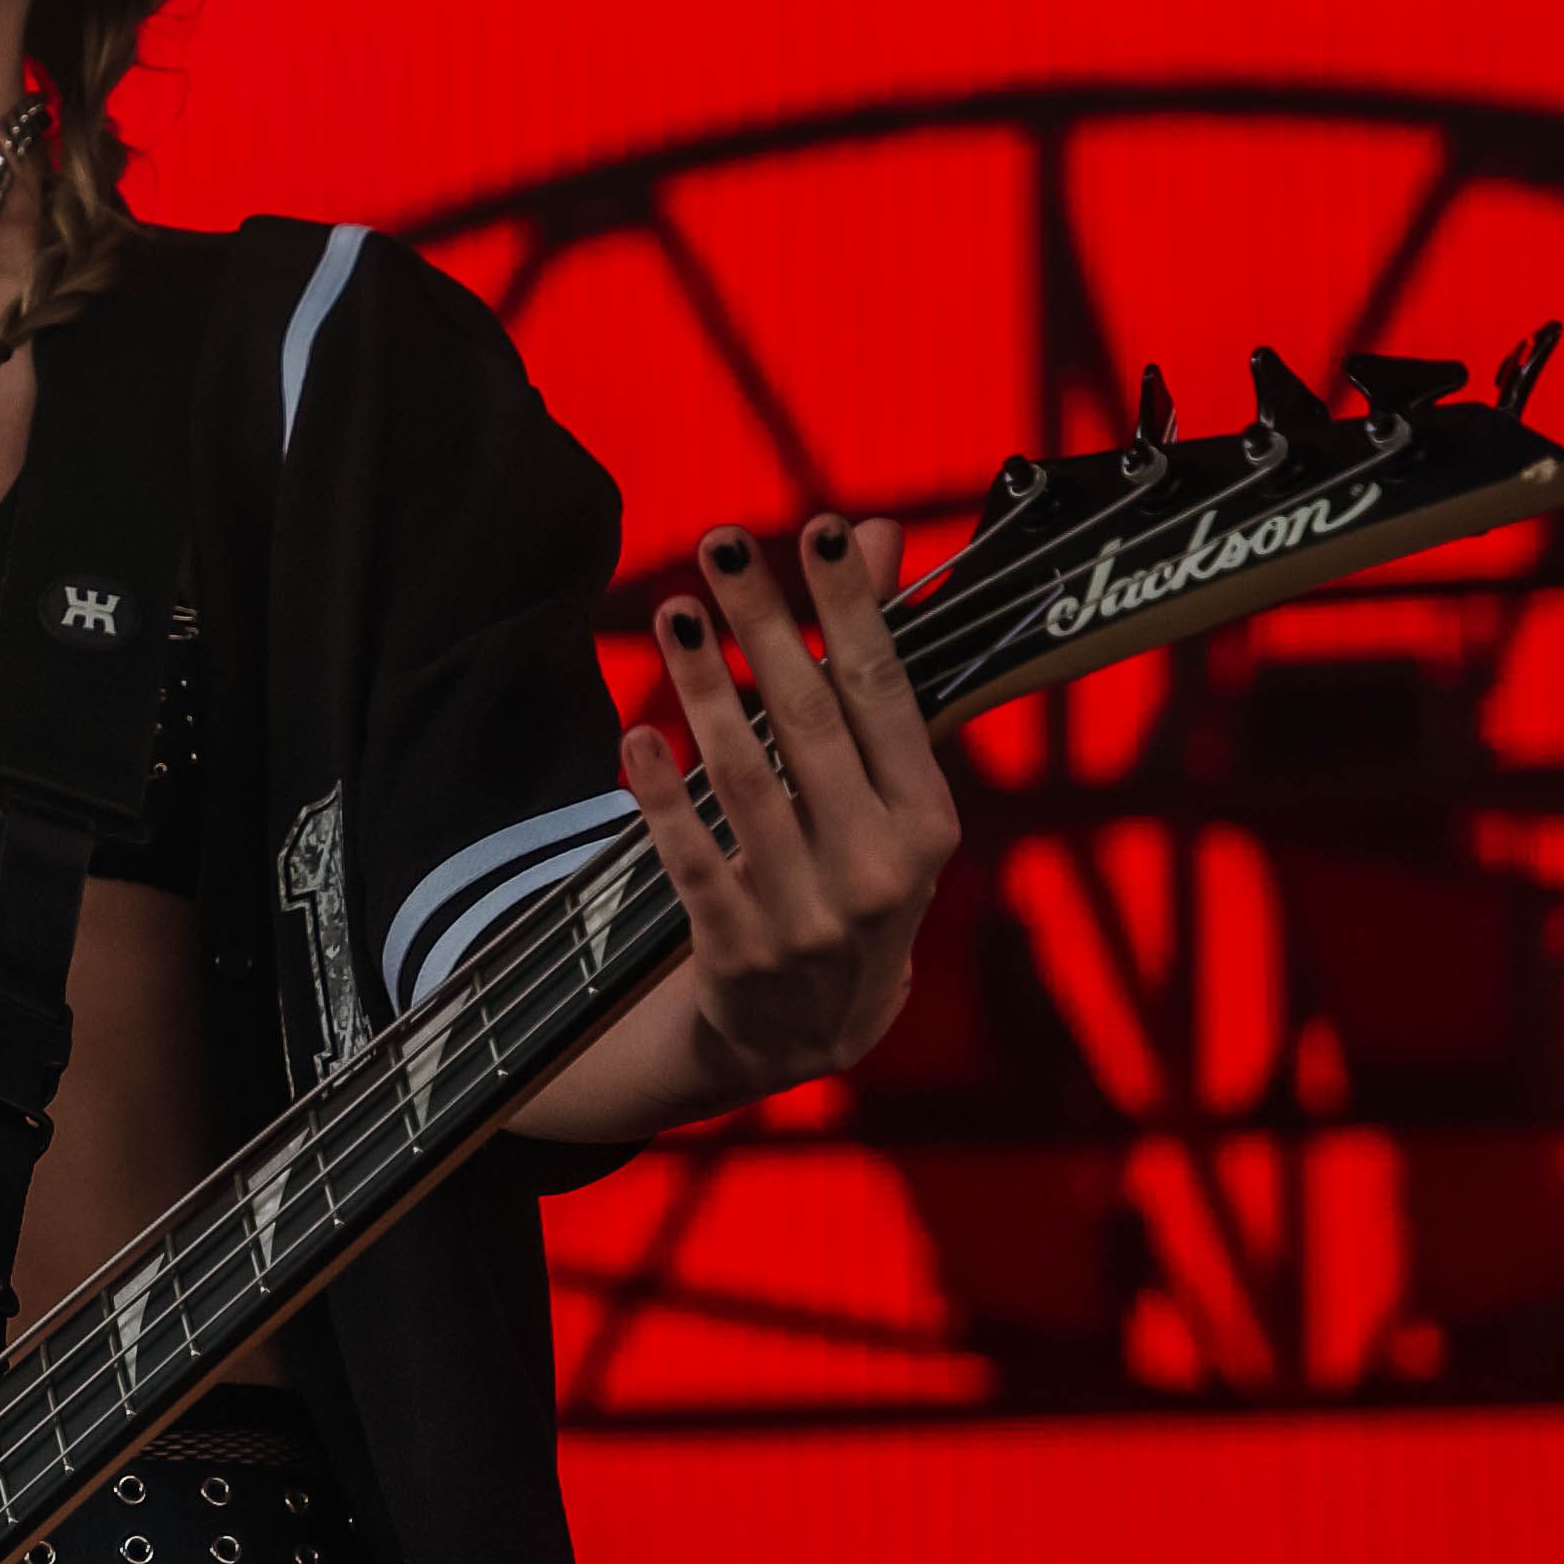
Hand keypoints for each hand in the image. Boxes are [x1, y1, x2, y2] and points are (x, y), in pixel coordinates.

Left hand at [619, 513, 956, 1099]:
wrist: (810, 1033)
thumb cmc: (854, 883)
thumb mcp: (888, 796)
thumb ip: (878, 667)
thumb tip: (881, 534)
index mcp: (927, 821)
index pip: (886, 695)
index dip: (852, 610)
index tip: (822, 530)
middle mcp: (878, 868)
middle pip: (812, 722)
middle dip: (765, 626)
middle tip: (720, 547)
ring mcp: (808, 916)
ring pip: (746, 781)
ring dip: (705, 690)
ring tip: (673, 614)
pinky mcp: (737, 952)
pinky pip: (692, 860)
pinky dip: (663, 797)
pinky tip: (637, 735)